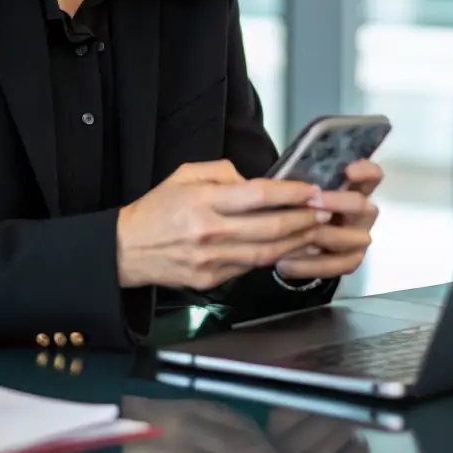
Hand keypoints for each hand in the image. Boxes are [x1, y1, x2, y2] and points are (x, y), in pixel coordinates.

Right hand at [116, 160, 332, 289]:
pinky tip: (290, 248)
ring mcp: (212, 260)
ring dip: (296, 242)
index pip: (257, 195)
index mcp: (204, 200)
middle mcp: (210, 232)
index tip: (312, 190)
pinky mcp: (211, 281)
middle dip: (303, 219)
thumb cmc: (157, 208)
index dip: (290, 193)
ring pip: (266, 253)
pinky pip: (250, 268)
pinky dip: (273, 258)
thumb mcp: (184, 174)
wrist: (126, 250)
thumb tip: (253, 181)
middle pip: (269, 228)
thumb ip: (222, 172)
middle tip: (326, 211)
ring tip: (316, 230)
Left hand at [274, 159, 382, 283]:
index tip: (348, 171)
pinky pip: (335, 266)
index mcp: (354, 188)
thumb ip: (303, 184)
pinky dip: (309, 265)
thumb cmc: (299, 204)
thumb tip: (288, 182)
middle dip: (336, 203)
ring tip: (292, 235)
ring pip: (349, 238)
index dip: (365, 172)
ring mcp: (359, 238)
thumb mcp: (300, 190)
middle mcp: (363, 213)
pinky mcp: (350, 261)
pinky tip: (284, 263)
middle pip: (361, 205)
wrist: (293, 239)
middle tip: (311, 202)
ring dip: (322, 235)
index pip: (372, 176)